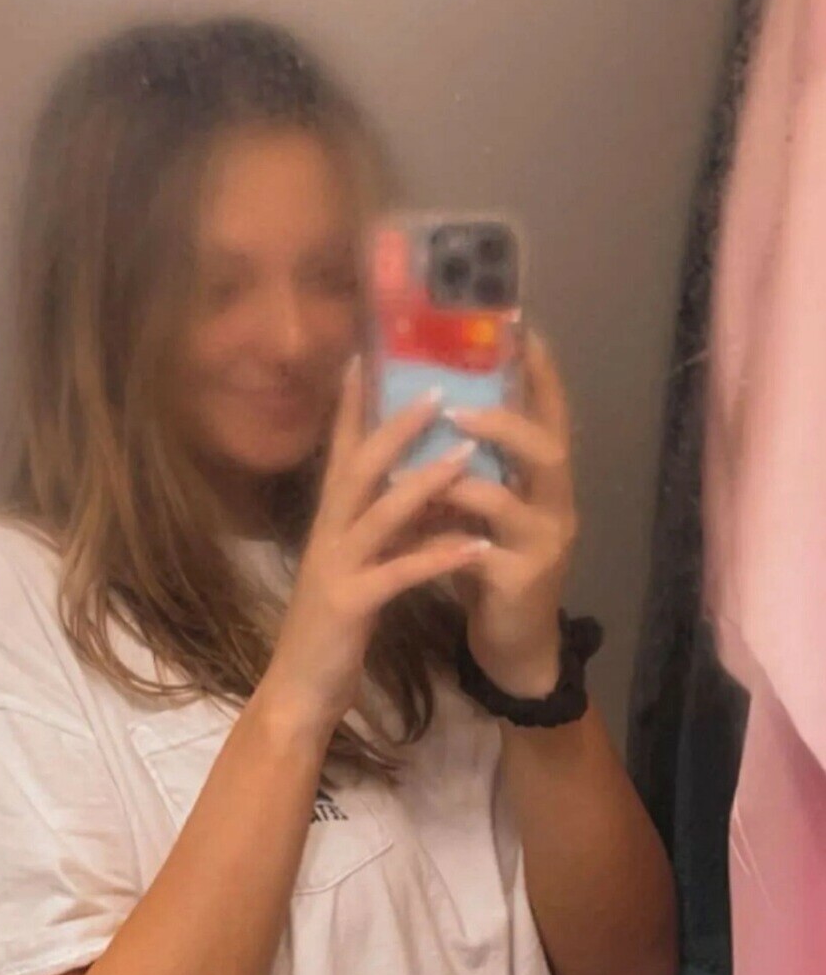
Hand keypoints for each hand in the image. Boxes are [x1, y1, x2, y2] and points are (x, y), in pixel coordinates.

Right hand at [263, 357, 489, 737]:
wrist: (298, 693)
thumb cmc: (330, 630)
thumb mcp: (357, 568)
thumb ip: (380, 529)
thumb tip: (414, 490)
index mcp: (329, 523)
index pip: (340, 451)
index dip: (351, 404)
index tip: (367, 355)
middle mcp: (327, 535)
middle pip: (360, 466)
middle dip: (398, 425)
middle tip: (440, 386)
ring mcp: (335, 568)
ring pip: (381, 512)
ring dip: (425, 481)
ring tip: (467, 453)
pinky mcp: (350, 605)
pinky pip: (400, 573)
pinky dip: (438, 557)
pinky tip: (475, 546)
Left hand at [420, 330, 579, 696]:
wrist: (510, 645)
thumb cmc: (488, 566)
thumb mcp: (480, 508)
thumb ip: (465, 464)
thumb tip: (426, 403)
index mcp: (546, 481)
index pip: (553, 415)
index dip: (540, 373)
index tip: (521, 329)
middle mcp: (557, 506)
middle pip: (548, 449)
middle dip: (504, 421)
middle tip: (456, 404)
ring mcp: (545, 545)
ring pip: (511, 499)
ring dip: (462, 480)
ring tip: (417, 468)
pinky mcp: (521, 582)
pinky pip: (482, 551)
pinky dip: (448, 534)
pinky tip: (418, 525)